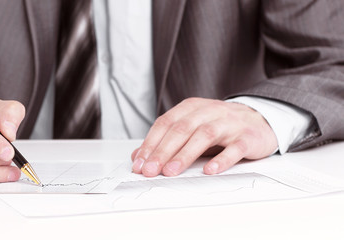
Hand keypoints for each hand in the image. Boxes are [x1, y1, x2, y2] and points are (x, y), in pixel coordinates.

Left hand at [131, 97, 277, 176]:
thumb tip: (138, 157)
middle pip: (181, 129)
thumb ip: (165, 142)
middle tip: (151, 170)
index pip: (165, 123)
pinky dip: (221, 159)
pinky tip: (209, 170)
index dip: (150, 144)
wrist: (261, 119)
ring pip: (204, 135)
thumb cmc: (221, 126)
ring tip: (171, 171)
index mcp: (192, 108)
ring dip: (185, 155)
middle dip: (163, 151)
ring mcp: (229, 123)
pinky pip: (234, 148)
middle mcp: (209, 112)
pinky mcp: (248, 137)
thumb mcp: (191, 129)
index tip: (139, 164)